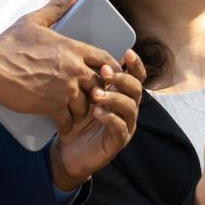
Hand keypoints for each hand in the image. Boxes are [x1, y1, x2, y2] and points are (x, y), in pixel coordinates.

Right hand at [0, 0, 121, 131]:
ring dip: (85, 110)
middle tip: (92, 94)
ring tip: (78, 110)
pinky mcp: (52, 107)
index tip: (108, 73)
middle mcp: (74, 70)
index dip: (111, 67)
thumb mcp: (35, 20)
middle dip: (99, 90)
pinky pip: (69, 120)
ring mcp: (65, 90)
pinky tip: (66, 125)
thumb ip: (56, 6)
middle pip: (100, 84)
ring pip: (87, 105)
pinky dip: (69, 125)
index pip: (106, 59)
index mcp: (74, 48)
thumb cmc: (10, 43)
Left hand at [49, 52, 145, 191]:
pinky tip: (97, 112)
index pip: (136, 77)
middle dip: (122, 79)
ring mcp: (125, 126)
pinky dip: (110, 118)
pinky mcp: (118, 142)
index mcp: (122, 95)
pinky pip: (120, 127)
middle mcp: (128, 109)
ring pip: (130, 107)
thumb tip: (91, 56)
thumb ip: (92, 80)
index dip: (136, 64)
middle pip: (137, 89)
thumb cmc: (77, 121)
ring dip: (114, 97)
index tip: (127, 52)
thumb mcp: (84, 97)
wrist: (68, 152)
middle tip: (105, 73)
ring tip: (96, 94)